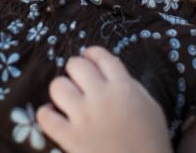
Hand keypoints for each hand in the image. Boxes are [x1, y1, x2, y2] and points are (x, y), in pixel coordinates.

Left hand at [37, 46, 172, 152]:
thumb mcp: (150, 107)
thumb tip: (111, 73)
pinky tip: (55, 117)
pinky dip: (46, 115)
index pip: (101, 56)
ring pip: (58, 86)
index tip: (88, 59)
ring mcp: (84, 117)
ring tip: (66, 100)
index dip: (92, 54)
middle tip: (78, 81)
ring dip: (61, 90)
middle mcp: (101, 97)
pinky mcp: (70, 138)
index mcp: (123, 87)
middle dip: (75, 70)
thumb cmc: (151, 141)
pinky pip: (45, 116)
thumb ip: (130, 86)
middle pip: (76, 65)